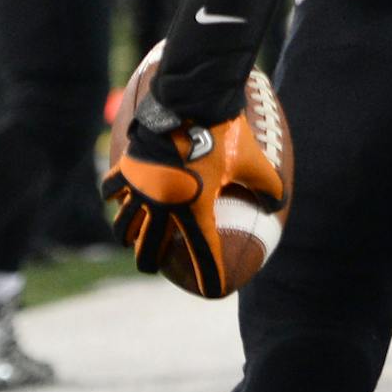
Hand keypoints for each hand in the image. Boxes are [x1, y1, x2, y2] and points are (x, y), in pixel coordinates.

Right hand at [102, 99, 284, 297]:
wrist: (193, 101)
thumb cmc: (225, 132)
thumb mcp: (254, 162)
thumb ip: (268, 187)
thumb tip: (280, 204)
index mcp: (195, 210)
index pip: (205, 253)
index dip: (211, 276)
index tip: (215, 291)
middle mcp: (163, 205)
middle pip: (149, 249)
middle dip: (151, 263)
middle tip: (155, 267)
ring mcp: (142, 187)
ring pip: (125, 225)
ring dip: (128, 236)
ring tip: (131, 240)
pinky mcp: (129, 167)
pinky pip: (111, 190)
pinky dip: (113, 198)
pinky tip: (117, 200)